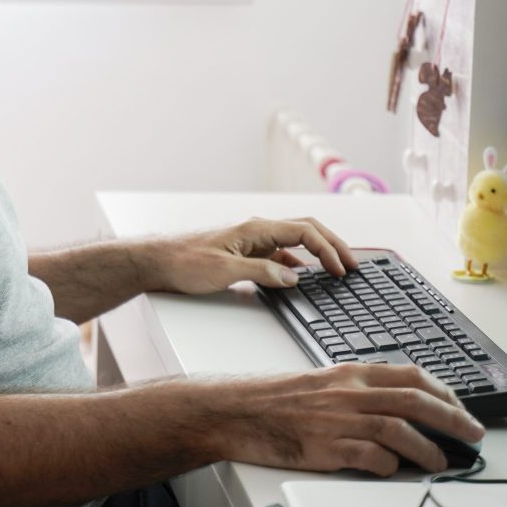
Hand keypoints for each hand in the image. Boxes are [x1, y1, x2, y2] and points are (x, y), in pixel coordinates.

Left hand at [147, 216, 358, 293]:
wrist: (154, 260)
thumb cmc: (183, 261)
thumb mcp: (224, 270)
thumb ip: (262, 273)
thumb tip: (295, 278)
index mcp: (255, 228)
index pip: (304, 231)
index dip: (328, 248)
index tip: (342, 269)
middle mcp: (256, 231)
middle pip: (305, 231)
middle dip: (332, 245)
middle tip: (353, 265)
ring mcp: (250, 241)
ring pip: (294, 243)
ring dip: (317, 254)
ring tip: (336, 270)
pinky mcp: (243, 254)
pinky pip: (278, 256)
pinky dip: (297, 265)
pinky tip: (303, 277)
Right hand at [204, 363, 485, 474]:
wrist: (233, 410)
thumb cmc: (270, 399)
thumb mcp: (318, 382)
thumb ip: (354, 391)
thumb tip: (391, 407)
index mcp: (347, 372)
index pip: (409, 375)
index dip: (443, 392)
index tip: (460, 406)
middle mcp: (348, 392)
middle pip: (415, 401)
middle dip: (453, 418)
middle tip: (474, 434)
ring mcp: (338, 419)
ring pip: (401, 429)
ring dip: (430, 448)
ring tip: (442, 461)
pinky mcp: (327, 447)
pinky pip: (372, 457)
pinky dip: (390, 465)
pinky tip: (395, 469)